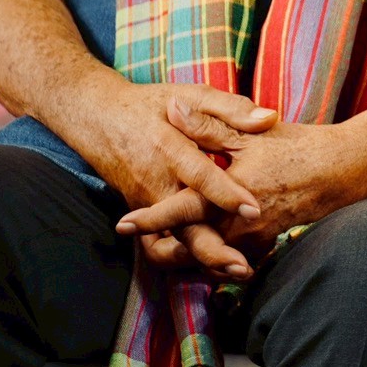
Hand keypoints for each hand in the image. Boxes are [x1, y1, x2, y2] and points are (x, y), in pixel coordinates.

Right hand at [66, 80, 274, 281]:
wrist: (96, 118)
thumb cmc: (149, 104)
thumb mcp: (191, 94)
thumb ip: (230, 109)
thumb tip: (270, 118)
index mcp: (169, 148)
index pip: (200, 176)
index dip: (226, 194)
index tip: (254, 211)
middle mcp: (154, 181)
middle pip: (182, 224)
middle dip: (211, 250)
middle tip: (243, 267)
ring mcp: (145, 202)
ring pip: (170, 241)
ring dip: (199, 260)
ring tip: (236, 272)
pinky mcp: (141, 213)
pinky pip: (160, 242)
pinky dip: (183, 256)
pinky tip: (214, 263)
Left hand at [120, 108, 366, 265]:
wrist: (347, 170)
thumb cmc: (300, 147)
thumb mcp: (254, 131)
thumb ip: (209, 125)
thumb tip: (172, 110)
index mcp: (230, 192)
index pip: (180, 210)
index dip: (150, 219)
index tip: (123, 224)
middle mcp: (238, 222)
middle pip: (189, 244)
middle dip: (163, 248)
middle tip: (139, 243)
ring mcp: (252, 236)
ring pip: (209, 251)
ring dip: (187, 251)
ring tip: (164, 247)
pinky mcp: (265, 240)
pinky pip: (232, 252)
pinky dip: (214, 251)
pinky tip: (205, 243)